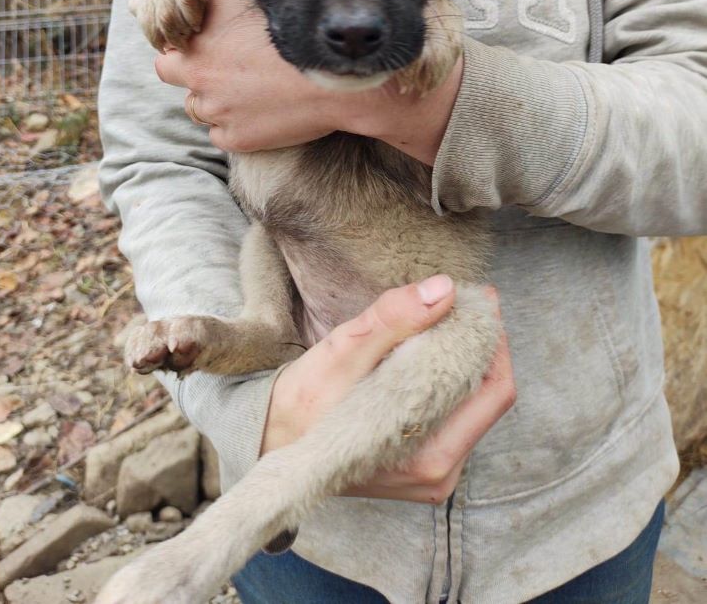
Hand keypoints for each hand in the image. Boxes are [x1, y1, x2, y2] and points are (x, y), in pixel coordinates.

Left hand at [154, 0, 337, 151]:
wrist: (333, 76)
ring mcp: (216, 112)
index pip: (168, 47)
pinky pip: (221, 135)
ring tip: (248, 90)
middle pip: (172, 75)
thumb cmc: (298, 31)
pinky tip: (259, 113)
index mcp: (199, 42)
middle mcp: (200, 77)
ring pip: (197, 109)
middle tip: (219, 69)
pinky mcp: (235, 138)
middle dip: (190, 72)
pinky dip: (235, 127)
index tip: (207, 45)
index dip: (186, 45)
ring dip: (214, 100)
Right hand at [261, 277, 514, 503]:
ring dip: (466, 359)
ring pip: (475, 405)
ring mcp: (433, 474)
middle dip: (481, 344)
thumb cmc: (302, 404)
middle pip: (490, 397)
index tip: (478, 296)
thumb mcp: (341, 354)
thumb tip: (444, 290)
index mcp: (426, 455)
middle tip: (463, 300)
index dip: (491, 338)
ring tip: (443, 321)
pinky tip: (429, 352)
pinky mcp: (424, 466)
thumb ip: (393, 321)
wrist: (271, 442)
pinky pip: (457, 416)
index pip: (493, 391)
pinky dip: (451, 378)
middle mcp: (438, 474)